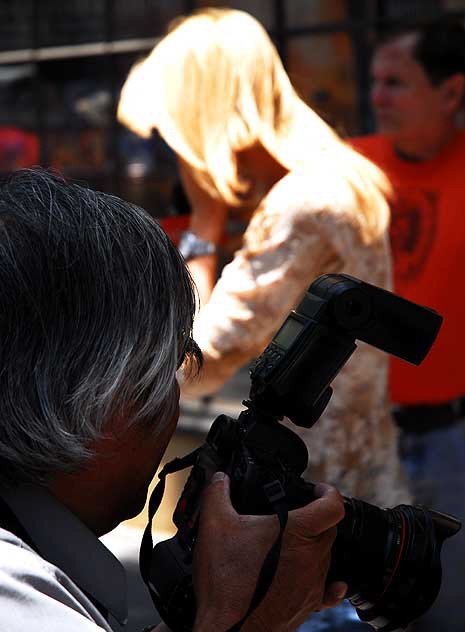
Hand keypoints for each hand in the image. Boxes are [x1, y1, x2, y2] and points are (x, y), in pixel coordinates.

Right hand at [192, 472, 345, 631]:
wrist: (227, 629)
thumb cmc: (224, 581)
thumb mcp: (214, 525)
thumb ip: (216, 494)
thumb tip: (218, 479)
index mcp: (297, 532)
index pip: (333, 506)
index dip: (327, 492)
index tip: (317, 490)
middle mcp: (312, 558)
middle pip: (330, 529)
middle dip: (316, 517)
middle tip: (295, 513)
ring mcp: (313, 584)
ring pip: (326, 556)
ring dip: (314, 546)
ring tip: (289, 543)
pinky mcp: (308, 605)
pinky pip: (328, 588)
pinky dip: (326, 578)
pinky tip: (315, 575)